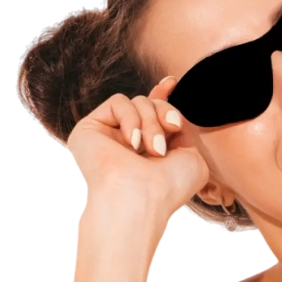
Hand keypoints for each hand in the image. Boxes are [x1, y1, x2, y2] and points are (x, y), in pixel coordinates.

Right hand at [65, 76, 211, 222]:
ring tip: (153, 151)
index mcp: (149, 149)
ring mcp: (108, 135)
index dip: (162, 96)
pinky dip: (131, 118)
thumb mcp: (191, 157)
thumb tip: (172, 116)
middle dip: (164, 116)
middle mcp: (127, 141)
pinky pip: (118, 102)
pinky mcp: (90, 128)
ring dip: (151, 122)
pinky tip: (132, 143)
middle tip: (165, 146)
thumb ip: (183, 134)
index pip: (154, 113)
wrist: (141, 199)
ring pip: (137, 101)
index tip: (171, 81)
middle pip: (150, 103)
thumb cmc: (169, 187)